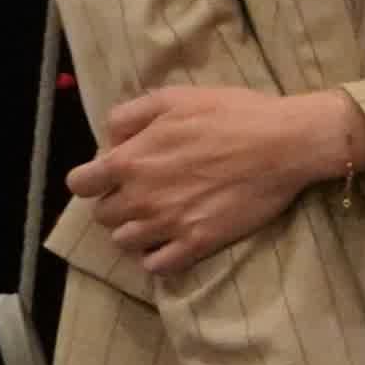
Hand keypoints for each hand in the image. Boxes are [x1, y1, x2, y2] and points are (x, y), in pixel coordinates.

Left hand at [72, 84, 364, 279]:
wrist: (284, 143)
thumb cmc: (231, 114)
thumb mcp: (173, 98)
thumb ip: (129, 116)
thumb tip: (110, 139)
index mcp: (128, 161)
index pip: (80, 184)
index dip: (91, 180)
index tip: (109, 176)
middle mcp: (140, 197)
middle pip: (102, 215)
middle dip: (116, 204)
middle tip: (142, 193)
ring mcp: (168, 224)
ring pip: (125, 242)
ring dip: (134, 231)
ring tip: (156, 219)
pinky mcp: (197, 243)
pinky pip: (157, 266)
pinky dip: (156, 258)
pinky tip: (170, 243)